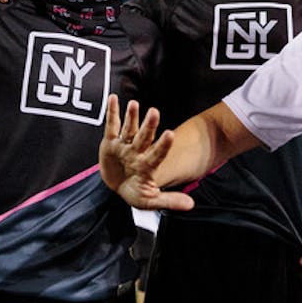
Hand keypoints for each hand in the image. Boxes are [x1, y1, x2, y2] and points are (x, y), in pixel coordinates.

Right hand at [99, 95, 193, 211]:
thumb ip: (169, 200)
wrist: (117, 186)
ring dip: (131, 116)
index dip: (163, 146)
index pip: (156, 155)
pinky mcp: (110, 143)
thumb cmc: (135, 192)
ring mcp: (124, 146)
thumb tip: (191, 204)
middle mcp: (137, 152)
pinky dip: (112, 112)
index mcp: (147, 166)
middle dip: (148, 126)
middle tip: (154, 112)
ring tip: (134, 104)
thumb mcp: (150, 200)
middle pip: (144, 137)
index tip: (170, 134)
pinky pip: (111, 126)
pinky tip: (113, 98)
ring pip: (129, 129)